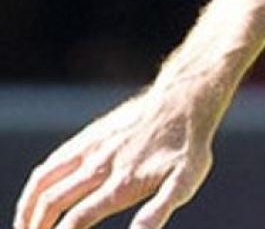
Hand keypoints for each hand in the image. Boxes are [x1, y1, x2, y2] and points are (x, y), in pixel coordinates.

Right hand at [14, 86, 214, 228]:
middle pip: (52, 202)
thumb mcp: (184, 183)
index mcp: (120, 184)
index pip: (77, 219)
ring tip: (25, 226)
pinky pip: (53, 162)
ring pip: (44, 181)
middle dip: (36, 226)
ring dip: (28, 207)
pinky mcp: (89, 136)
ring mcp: (90, 149)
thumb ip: (157, 212)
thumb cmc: (188, 146)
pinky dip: (37, 183)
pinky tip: (37, 195)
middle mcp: (99, 166)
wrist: (184, 100)